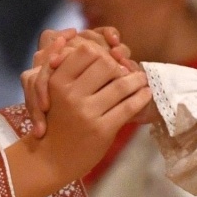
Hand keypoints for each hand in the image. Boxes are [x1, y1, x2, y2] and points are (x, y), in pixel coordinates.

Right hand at [22, 27, 136, 135]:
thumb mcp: (54, 92)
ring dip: (137, 79)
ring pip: (122, 84)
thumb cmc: (56, 121)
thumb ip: (67, 68)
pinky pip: (129, 107)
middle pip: (105, 64)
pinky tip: (145, 94)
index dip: (102, 52)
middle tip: (129, 69)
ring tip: (142, 79)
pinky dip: (142, 98)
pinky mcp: (101, 129)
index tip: (110, 58)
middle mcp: (70, 95)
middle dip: (120, 64)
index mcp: (56, 81)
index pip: (86, 52)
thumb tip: (82, 37)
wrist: (51, 159)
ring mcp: (86, 113)